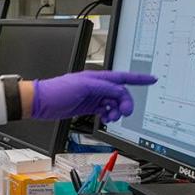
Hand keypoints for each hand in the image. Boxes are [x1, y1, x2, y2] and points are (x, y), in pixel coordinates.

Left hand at [31, 70, 155, 121]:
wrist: (42, 102)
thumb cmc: (58, 90)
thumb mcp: (83, 87)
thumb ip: (104, 88)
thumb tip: (120, 91)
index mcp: (97, 77)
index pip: (122, 77)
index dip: (138, 78)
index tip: (152, 79)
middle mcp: (97, 86)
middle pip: (120, 93)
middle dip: (126, 102)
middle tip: (124, 112)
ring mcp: (93, 96)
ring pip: (114, 103)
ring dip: (116, 111)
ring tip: (111, 117)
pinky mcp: (89, 106)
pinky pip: (105, 110)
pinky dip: (109, 115)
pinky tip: (106, 118)